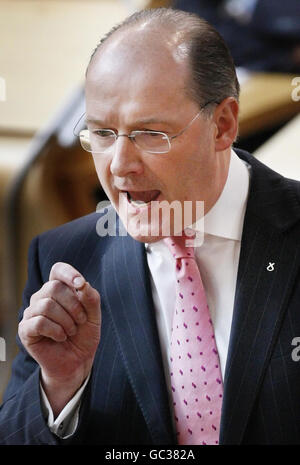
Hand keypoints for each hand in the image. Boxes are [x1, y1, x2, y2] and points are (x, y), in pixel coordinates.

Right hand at [18, 262, 100, 415]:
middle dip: (73, 306)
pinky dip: (55, 331)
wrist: (77, 361)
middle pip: (54, 287)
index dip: (68, 273)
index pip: (58, 270)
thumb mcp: (94, 316)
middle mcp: (42, 297)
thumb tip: (82, 284)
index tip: (80, 284)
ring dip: (66, 321)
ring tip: (71, 331)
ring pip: (46, 305)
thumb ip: (91, 299)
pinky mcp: (25, 329)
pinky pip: (39, 322)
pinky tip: (61, 337)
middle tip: (81, 321)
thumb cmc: (84, 336)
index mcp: (59, 289)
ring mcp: (32, 312)